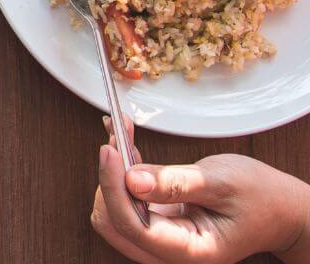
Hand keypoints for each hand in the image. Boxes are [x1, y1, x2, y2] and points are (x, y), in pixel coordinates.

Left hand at [92, 117, 309, 263]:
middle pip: (113, 223)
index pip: (132, 226)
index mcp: (190, 251)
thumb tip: (131, 179)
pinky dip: (122, 172)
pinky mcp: (158, 221)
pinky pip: (127, 200)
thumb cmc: (260, 197)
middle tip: (115, 139)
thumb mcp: (222, 183)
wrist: (279, 209)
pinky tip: (126, 144)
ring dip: (113, 173)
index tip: (109, 150)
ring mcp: (162, 237)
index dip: (113, 187)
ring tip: (121, 136)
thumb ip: (176, 184)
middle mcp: (170, 251)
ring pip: (115, 211)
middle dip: (109, 180)